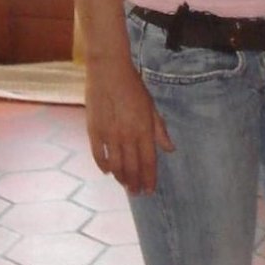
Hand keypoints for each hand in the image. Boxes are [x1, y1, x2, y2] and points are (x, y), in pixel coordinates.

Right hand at [85, 55, 172, 194]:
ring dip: (120, 178)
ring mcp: (109, 135)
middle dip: (135, 183)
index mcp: (144, 130)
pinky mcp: (94, 130)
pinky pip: (98, 155)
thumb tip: (170, 149)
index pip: (149, 162)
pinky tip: (107, 171)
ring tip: (124, 185)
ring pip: (115, 166)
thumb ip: (159, 129)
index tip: (149, 190)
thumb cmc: (133, 86)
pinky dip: (103, 166)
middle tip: (137, 193)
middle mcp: (127, 136)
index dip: (149, 179)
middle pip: (132, 168)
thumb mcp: (151, 106)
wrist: (108, 71)